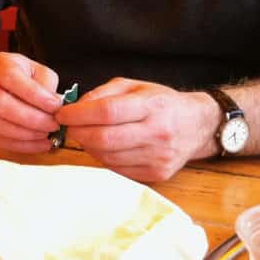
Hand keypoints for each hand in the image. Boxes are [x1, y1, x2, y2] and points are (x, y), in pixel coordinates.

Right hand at [0, 51, 61, 153]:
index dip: (33, 93)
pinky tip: (39, 143)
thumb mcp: (37, 70)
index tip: (55, 105)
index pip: (10, 77)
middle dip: (30, 118)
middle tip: (53, 124)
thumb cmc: (20, 76)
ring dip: (25, 134)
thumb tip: (56, 106)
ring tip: (46, 134)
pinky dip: (20, 145)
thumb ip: (47, 84)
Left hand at [56, 78, 216, 181]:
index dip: (78, 114)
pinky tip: (102, 147)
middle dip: (78, 133)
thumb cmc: (160, 102)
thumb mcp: (133, 86)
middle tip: (68, 127)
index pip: (107, 112)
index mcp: (151, 106)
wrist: (197, 126)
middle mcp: (157, 133)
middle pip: (105, 138)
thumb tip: (75, 107)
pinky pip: (118, 169)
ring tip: (85, 135)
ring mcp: (159, 156)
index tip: (62, 113)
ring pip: (108, 157)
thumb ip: (102, 93)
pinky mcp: (157, 173)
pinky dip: (103, 158)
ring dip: (88, 146)